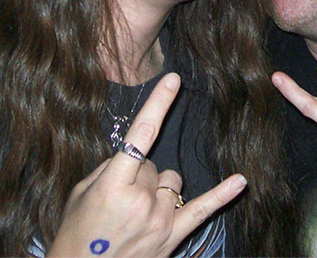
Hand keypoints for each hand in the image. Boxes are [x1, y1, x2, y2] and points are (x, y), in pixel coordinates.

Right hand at [48, 72, 247, 256]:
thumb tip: (133, 155)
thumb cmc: (76, 233)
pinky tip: (241, 181)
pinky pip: (202, 210)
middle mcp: (141, 199)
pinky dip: (223, 195)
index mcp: (114, 183)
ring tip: (136, 212)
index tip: (173, 80)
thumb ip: (109, 168)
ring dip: (158, 188)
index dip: (158, 104)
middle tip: (119, 200)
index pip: (141, 134)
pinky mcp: (173, 236)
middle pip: (154, 163)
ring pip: (172, 180)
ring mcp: (160, 218)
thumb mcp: (82, 193)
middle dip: (138, 174)